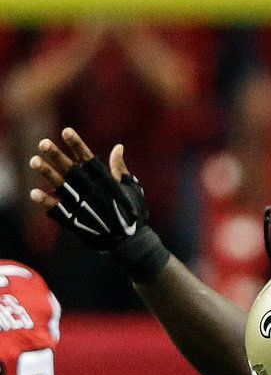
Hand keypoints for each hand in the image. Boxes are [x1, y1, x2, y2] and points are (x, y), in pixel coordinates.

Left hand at [29, 129, 145, 248]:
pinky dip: (47, 202)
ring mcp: (84, 206)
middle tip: (43, 143)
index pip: (89, 159)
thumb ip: (121, 169)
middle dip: (58, 156)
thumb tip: (118, 147)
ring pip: (62, 187)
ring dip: (48, 174)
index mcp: (106, 182)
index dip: (77, 145)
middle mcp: (93, 191)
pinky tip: (34, 193)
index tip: (66, 131)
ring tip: (34, 161)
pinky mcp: (77, 221)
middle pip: (72, 170)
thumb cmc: (132, 213)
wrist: (130, 243)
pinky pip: (59, 210)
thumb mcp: (132, 189)